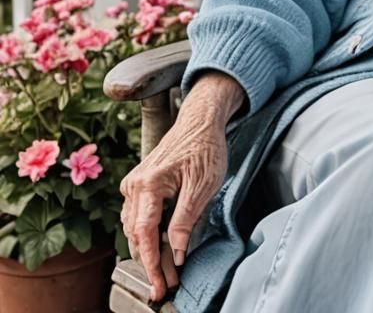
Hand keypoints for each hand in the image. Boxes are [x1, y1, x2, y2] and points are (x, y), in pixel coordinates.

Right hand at [119, 71, 243, 302]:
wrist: (201, 119)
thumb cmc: (205, 146)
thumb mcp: (203, 186)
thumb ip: (185, 220)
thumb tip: (177, 253)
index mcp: (148, 184)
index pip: (145, 234)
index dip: (152, 263)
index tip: (160, 285)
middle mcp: (134, 185)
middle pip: (136, 235)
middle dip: (151, 263)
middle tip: (166, 285)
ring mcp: (134, 183)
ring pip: (134, 228)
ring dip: (148, 251)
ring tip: (165, 272)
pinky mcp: (139, 183)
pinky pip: (137, 216)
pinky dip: (147, 234)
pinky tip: (159, 246)